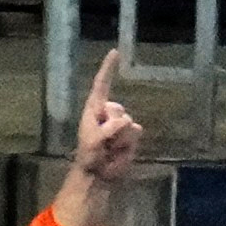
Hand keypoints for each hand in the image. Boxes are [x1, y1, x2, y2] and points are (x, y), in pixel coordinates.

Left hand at [73, 49, 140, 183]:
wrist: (99, 174)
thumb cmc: (89, 156)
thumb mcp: (93, 142)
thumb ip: (107, 130)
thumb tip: (124, 123)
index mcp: (94, 110)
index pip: (101, 85)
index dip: (108, 69)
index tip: (115, 52)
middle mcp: (109, 112)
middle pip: (117, 110)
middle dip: (111, 126)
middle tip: (102, 142)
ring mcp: (122, 122)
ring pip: (128, 123)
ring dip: (118, 138)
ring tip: (109, 148)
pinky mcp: (132, 134)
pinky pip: (135, 132)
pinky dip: (127, 144)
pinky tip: (118, 151)